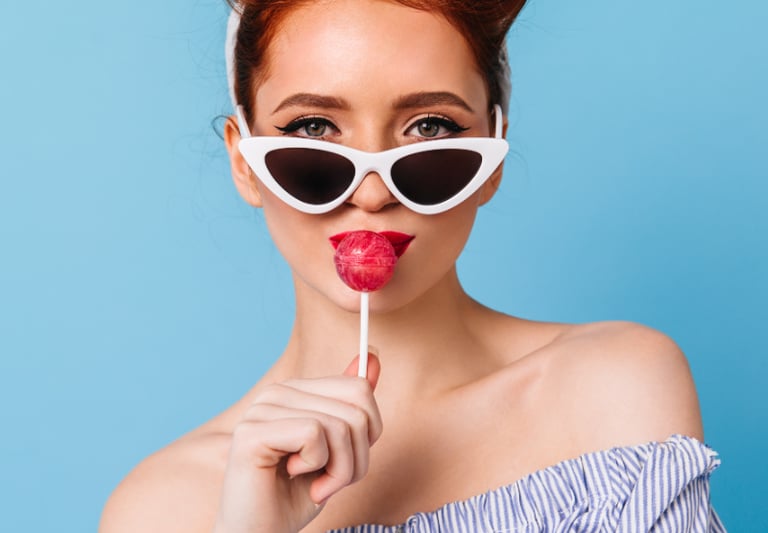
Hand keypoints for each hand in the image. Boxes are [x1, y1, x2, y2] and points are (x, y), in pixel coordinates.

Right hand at [213, 354, 381, 532]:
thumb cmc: (295, 496)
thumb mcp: (339, 449)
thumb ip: (353, 405)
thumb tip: (373, 355)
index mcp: (296, 391)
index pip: (359, 387)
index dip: (368, 432)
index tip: (345, 459)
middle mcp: (277, 392)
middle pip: (356, 408)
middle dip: (356, 457)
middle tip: (329, 479)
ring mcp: (261, 409)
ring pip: (339, 425)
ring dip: (339, 469)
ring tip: (315, 483)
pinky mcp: (252, 432)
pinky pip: (314, 434)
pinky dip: (317, 466)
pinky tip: (292, 475)